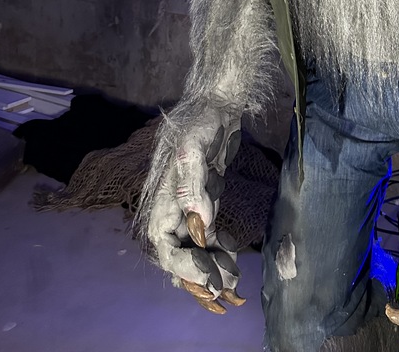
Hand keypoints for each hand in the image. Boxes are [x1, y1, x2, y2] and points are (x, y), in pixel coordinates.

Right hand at [146, 104, 244, 312]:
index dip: (183, 266)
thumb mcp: (194, 144)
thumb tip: (199, 224)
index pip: (165, 243)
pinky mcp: (205, 201)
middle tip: (227, 297)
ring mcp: (189, 206)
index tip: (208, 280)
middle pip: (179, 254)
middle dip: (200, 278)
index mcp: (163, 197)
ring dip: (212, 271)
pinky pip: (207, 236)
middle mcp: (172, 206)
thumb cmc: (202, 119)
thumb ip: (192, 184)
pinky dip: (218, 253)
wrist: (217, 101)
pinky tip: (233, 263)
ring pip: (195, 249)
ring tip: (235, 287)